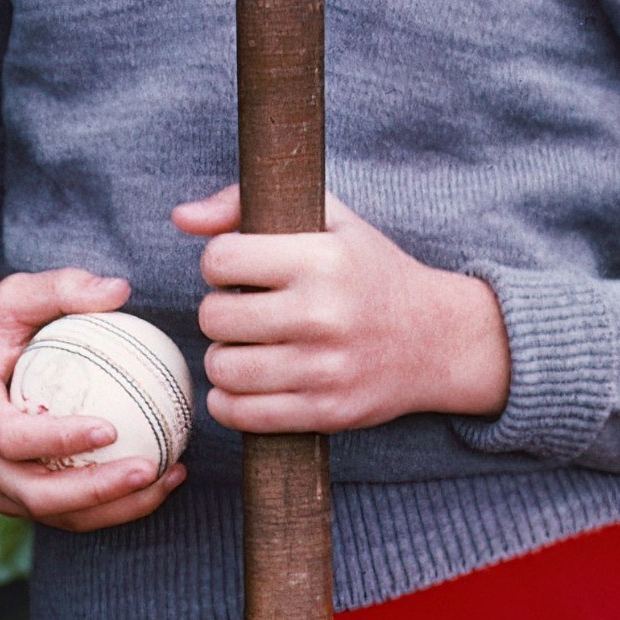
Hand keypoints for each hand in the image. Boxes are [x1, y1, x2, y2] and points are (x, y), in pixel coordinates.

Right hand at [0, 270, 187, 532]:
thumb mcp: (12, 296)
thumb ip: (61, 287)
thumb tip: (120, 290)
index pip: (10, 436)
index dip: (58, 439)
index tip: (111, 427)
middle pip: (34, 492)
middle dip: (96, 490)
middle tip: (151, 468)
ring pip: (50, 512)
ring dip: (112, 506)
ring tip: (167, 477)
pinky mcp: (5, 497)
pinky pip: (58, 512)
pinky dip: (106, 507)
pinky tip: (153, 482)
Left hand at [170, 186, 510, 431]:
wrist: (438, 339)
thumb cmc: (369, 271)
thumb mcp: (326, 219)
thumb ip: (245, 205)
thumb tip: (181, 217)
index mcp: (321, 259)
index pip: (219, 259)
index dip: (221, 263)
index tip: (242, 270)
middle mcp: (322, 315)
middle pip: (214, 317)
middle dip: (220, 312)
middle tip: (245, 311)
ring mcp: (324, 369)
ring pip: (222, 368)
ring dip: (224, 357)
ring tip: (248, 346)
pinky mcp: (326, 412)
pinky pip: (242, 415)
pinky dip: (230, 401)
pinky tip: (246, 383)